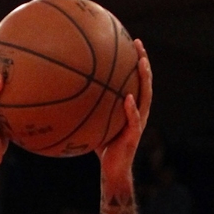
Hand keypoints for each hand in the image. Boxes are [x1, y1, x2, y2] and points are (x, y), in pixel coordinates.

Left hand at [95, 38, 152, 179]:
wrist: (112, 170)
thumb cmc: (103, 147)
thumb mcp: (95, 123)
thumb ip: (88, 109)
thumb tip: (67, 93)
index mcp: (131, 108)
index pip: (136, 81)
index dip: (136, 62)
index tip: (131, 42)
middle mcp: (138, 112)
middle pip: (145, 83)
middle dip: (143, 62)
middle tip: (138, 44)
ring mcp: (138, 123)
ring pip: (145, 97)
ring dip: (144, 80)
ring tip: (141, 63)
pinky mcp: (133, 136)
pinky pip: (134, 120)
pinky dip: (131, 109)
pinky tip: (127, 98)